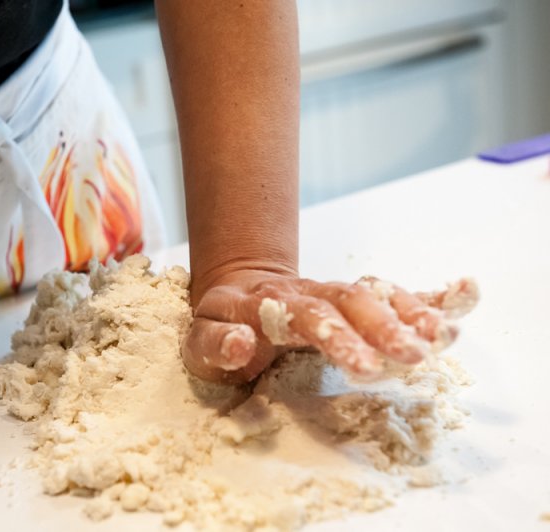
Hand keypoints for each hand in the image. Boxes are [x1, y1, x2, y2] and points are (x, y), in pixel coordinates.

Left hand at [182, 268, 478, 382]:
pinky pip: (392, 291)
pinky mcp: (351, 299)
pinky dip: (428, 295)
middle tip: (414, 357)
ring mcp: (332, 292)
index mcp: (269, 304)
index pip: (307, 316)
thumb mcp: (197, 341)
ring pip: (375, 293)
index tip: (364, 367)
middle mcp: (307, 293)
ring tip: (443, 336)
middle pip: (350, 301)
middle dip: (384, 327)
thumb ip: (214, 344)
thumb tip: (240, 343)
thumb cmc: (218, 327)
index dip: (337, 338)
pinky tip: (464, 297)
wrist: (237, 295)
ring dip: (410, 311)